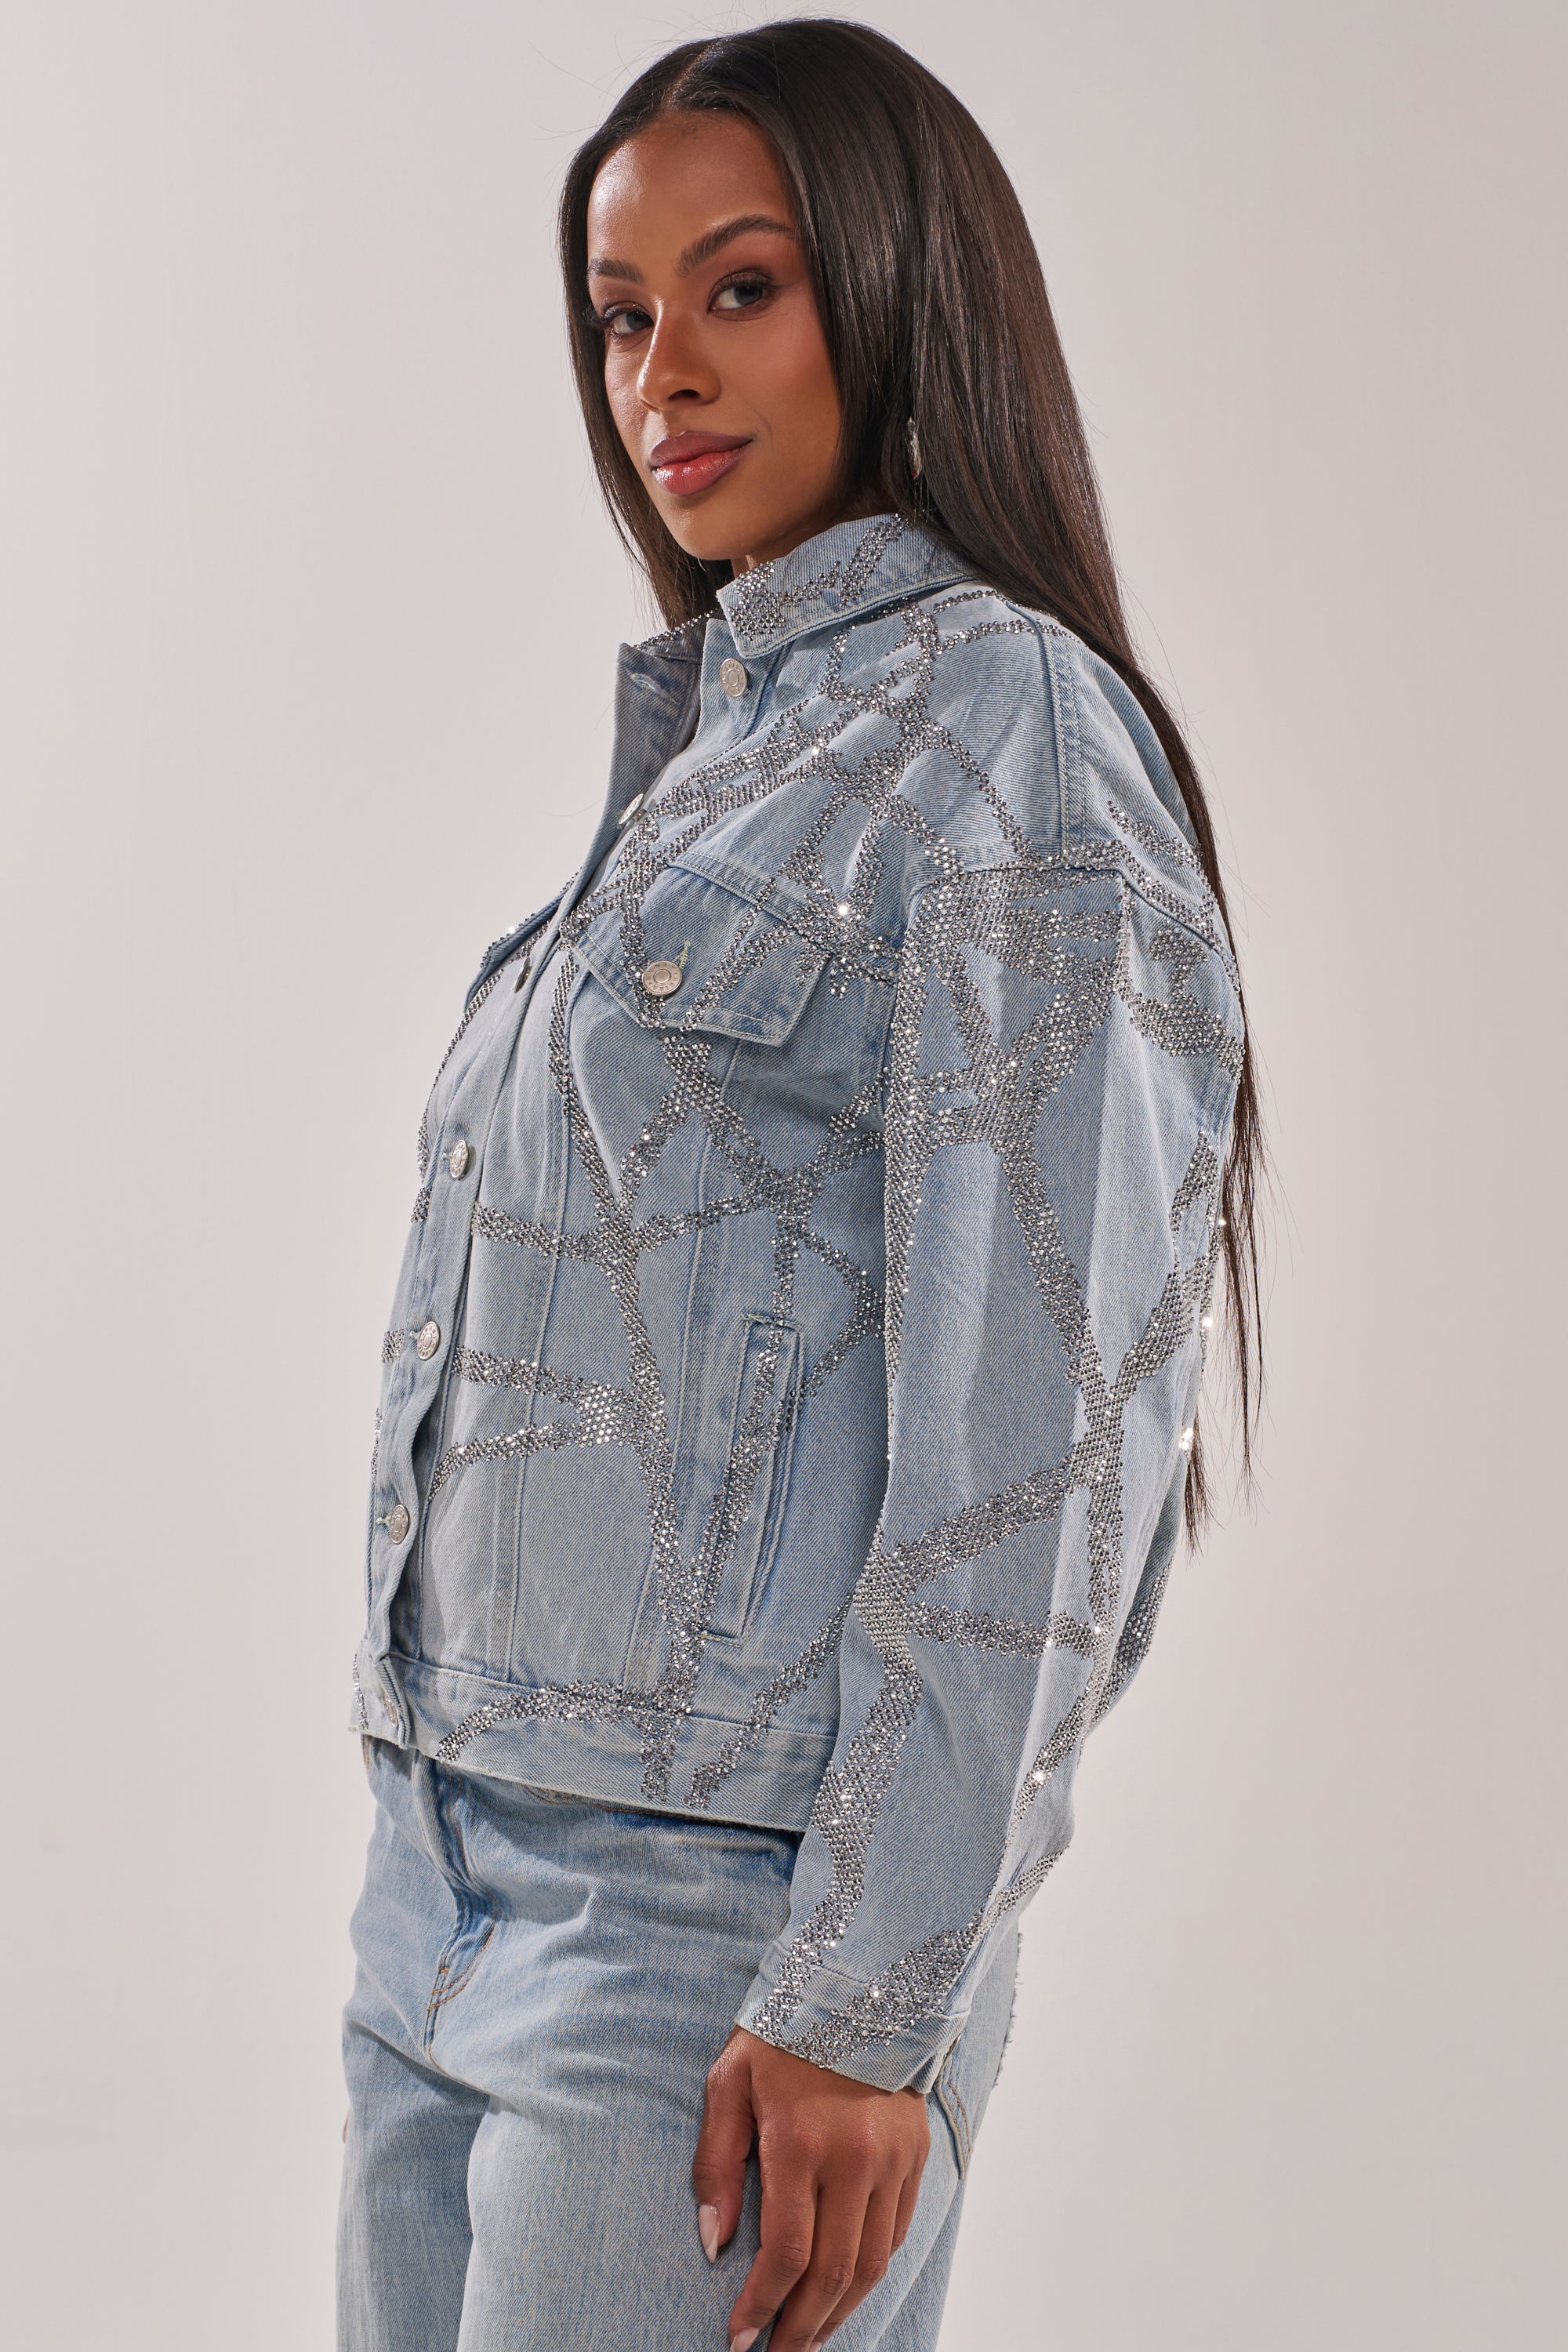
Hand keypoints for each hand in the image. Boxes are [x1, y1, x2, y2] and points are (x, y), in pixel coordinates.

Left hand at [692, 2025, 929, 2349]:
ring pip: (870, 2263)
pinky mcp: (916, 2154)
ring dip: (839, 2313)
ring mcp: (893, 2158)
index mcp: (800, 2140)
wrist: (857, 1985)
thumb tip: (713, 2243)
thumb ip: (715, 2166)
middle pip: (832, 2272)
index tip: (739, 2338)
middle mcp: (854, 2157)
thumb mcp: (729, 2085)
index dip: (762, 2305)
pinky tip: (845, 2291)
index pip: (786, 2251)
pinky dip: (870, 2273)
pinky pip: (897, 2234)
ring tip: (809, 2339)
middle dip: (801, 2327)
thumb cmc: (779, 2036)